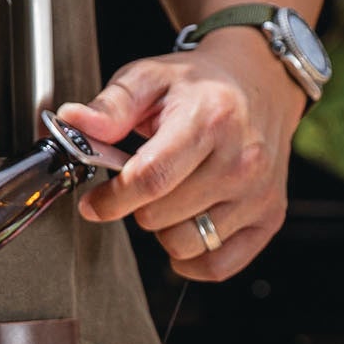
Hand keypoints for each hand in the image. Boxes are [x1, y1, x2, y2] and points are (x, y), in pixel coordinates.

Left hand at [58, 30, 305, 278]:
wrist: (259, 82)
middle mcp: (242, 161)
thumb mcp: (150, 78)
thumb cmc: (200, 85)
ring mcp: (259, 193)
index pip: (150, 179)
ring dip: (165, 229)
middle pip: (160, 217)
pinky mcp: (270, 217)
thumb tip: (74, 122)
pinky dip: (192, 259)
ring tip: (171, 197)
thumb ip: (110, 106)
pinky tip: (186, 227)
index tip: (94, 203)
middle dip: (138, 205)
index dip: (111, 199)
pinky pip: (217, 266)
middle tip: (144, 183)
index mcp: (210, 120)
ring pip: (185, 245)